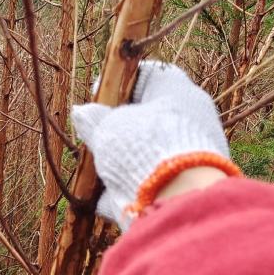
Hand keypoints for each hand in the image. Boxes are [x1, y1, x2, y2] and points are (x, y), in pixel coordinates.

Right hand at [71, 61, 232, 228]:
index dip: (120, 82)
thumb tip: (82, 112)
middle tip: (94, 135)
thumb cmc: (143, 147)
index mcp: (179, 92)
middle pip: (149, 117)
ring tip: (96, 169)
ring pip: (149, 153)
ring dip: (122, 161)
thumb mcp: (108, 127)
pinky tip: (104, 198)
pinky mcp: (185, 188)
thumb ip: (93, 119)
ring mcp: (191, 156)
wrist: (176, 199)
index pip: (150, 75)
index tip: (97, 96)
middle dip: (119, 128)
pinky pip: (151, 184)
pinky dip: (128, 190)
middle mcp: (191, 120)